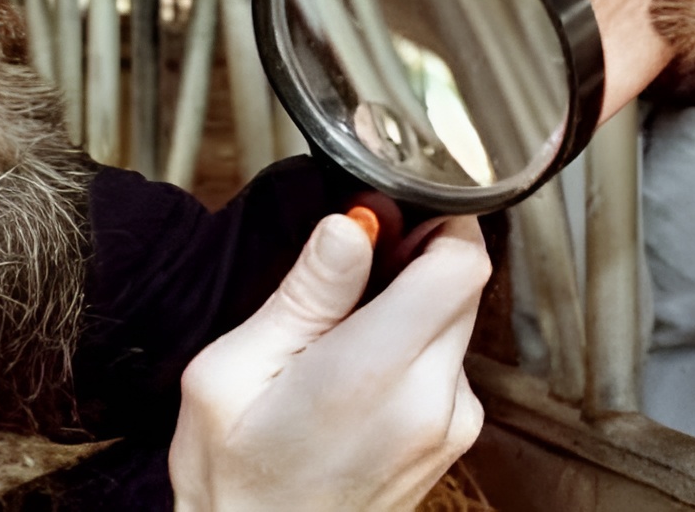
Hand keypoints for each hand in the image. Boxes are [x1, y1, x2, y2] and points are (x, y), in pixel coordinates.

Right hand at [169, 214, 489, 510]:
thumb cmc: (234, 482)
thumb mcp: (231, 374)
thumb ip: (304, 295)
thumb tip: (351, 226)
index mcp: (372, 372)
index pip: (460, 263)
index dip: (437, 218)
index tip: (391, 211)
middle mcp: (430, 400)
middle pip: (464, 285)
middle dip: (417, 257)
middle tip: (353, 266)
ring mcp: (450, 425)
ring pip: (458, 322)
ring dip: (413, 306)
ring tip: (341, 334)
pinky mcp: (452, 440)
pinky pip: (450, 364)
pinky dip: (414, 349)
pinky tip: (356, 374)